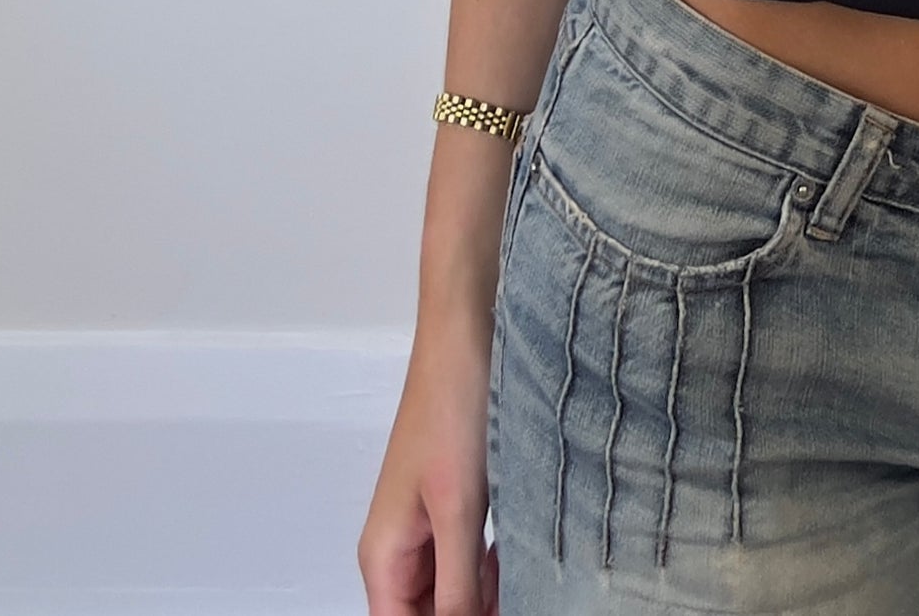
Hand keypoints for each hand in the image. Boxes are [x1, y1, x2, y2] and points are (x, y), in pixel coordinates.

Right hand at [358, 317, 499, 615]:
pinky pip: (474, 556)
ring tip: (534, 586)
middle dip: (474, 613)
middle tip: (527, 602)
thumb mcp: (458, 507)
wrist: (470, 331)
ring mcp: (430, 522)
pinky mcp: (459, 499)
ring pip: (456, 589)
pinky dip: (499, 566)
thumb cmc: (453, 403)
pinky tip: (528, 559)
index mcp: (384, 557)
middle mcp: (401, 546)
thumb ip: (458, 584)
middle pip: (430, 614)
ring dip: (490, 595)